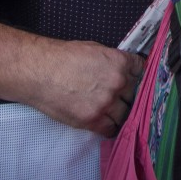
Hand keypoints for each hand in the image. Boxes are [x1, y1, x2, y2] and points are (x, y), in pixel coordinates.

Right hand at [22, 40, 143, 136]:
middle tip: (117, 96)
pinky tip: (104, 123)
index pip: (141, 70)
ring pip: (125, 113)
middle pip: (134, 93)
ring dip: (119, 112)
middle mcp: (117, 82)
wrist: (39, 71)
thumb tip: (122, 69)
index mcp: (119, 62)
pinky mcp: (93, 120)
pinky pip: (111, 129)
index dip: (136, 75)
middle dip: (127, 94)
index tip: (133, 80)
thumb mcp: (94, 50)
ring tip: (109, 110)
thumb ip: (113, 61)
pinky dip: (109, 127)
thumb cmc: (62, 57)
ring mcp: (106, 103)